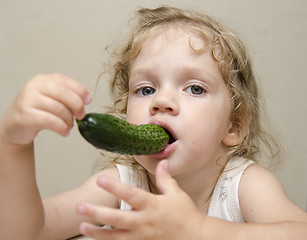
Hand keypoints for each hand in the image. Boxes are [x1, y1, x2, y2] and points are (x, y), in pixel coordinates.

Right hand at [0, 74, 90, 144]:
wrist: (14, 126)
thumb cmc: (37, 112)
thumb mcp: (51, 99)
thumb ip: (66, 96)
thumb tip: (86, 101)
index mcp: (43, 80)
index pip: (65, 80)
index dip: (80, 90)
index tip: (88, 101)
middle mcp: (34, 86)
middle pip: (64, 94)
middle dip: (77, 106)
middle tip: (81, 116)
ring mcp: (28, 100)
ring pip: (59, 109)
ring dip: (69, 120)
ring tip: (69, 126)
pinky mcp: (25, 115)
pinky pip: (51, 121)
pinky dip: (62, 128)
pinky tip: (64, 132)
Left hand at [76, 160, 205, 239]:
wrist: (195, 237)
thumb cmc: (185, 214)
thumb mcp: (176, 194)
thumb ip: (165, 178)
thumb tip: (163, 162)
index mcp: (152, 205)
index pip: (131, 194)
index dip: (115, 187)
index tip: (100, 180)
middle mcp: (145, 221)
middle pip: (117, 218)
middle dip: (98, 213)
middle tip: (80, 207)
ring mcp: (142, 236)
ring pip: (116, 236)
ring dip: (98, 232)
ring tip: (82, 226)